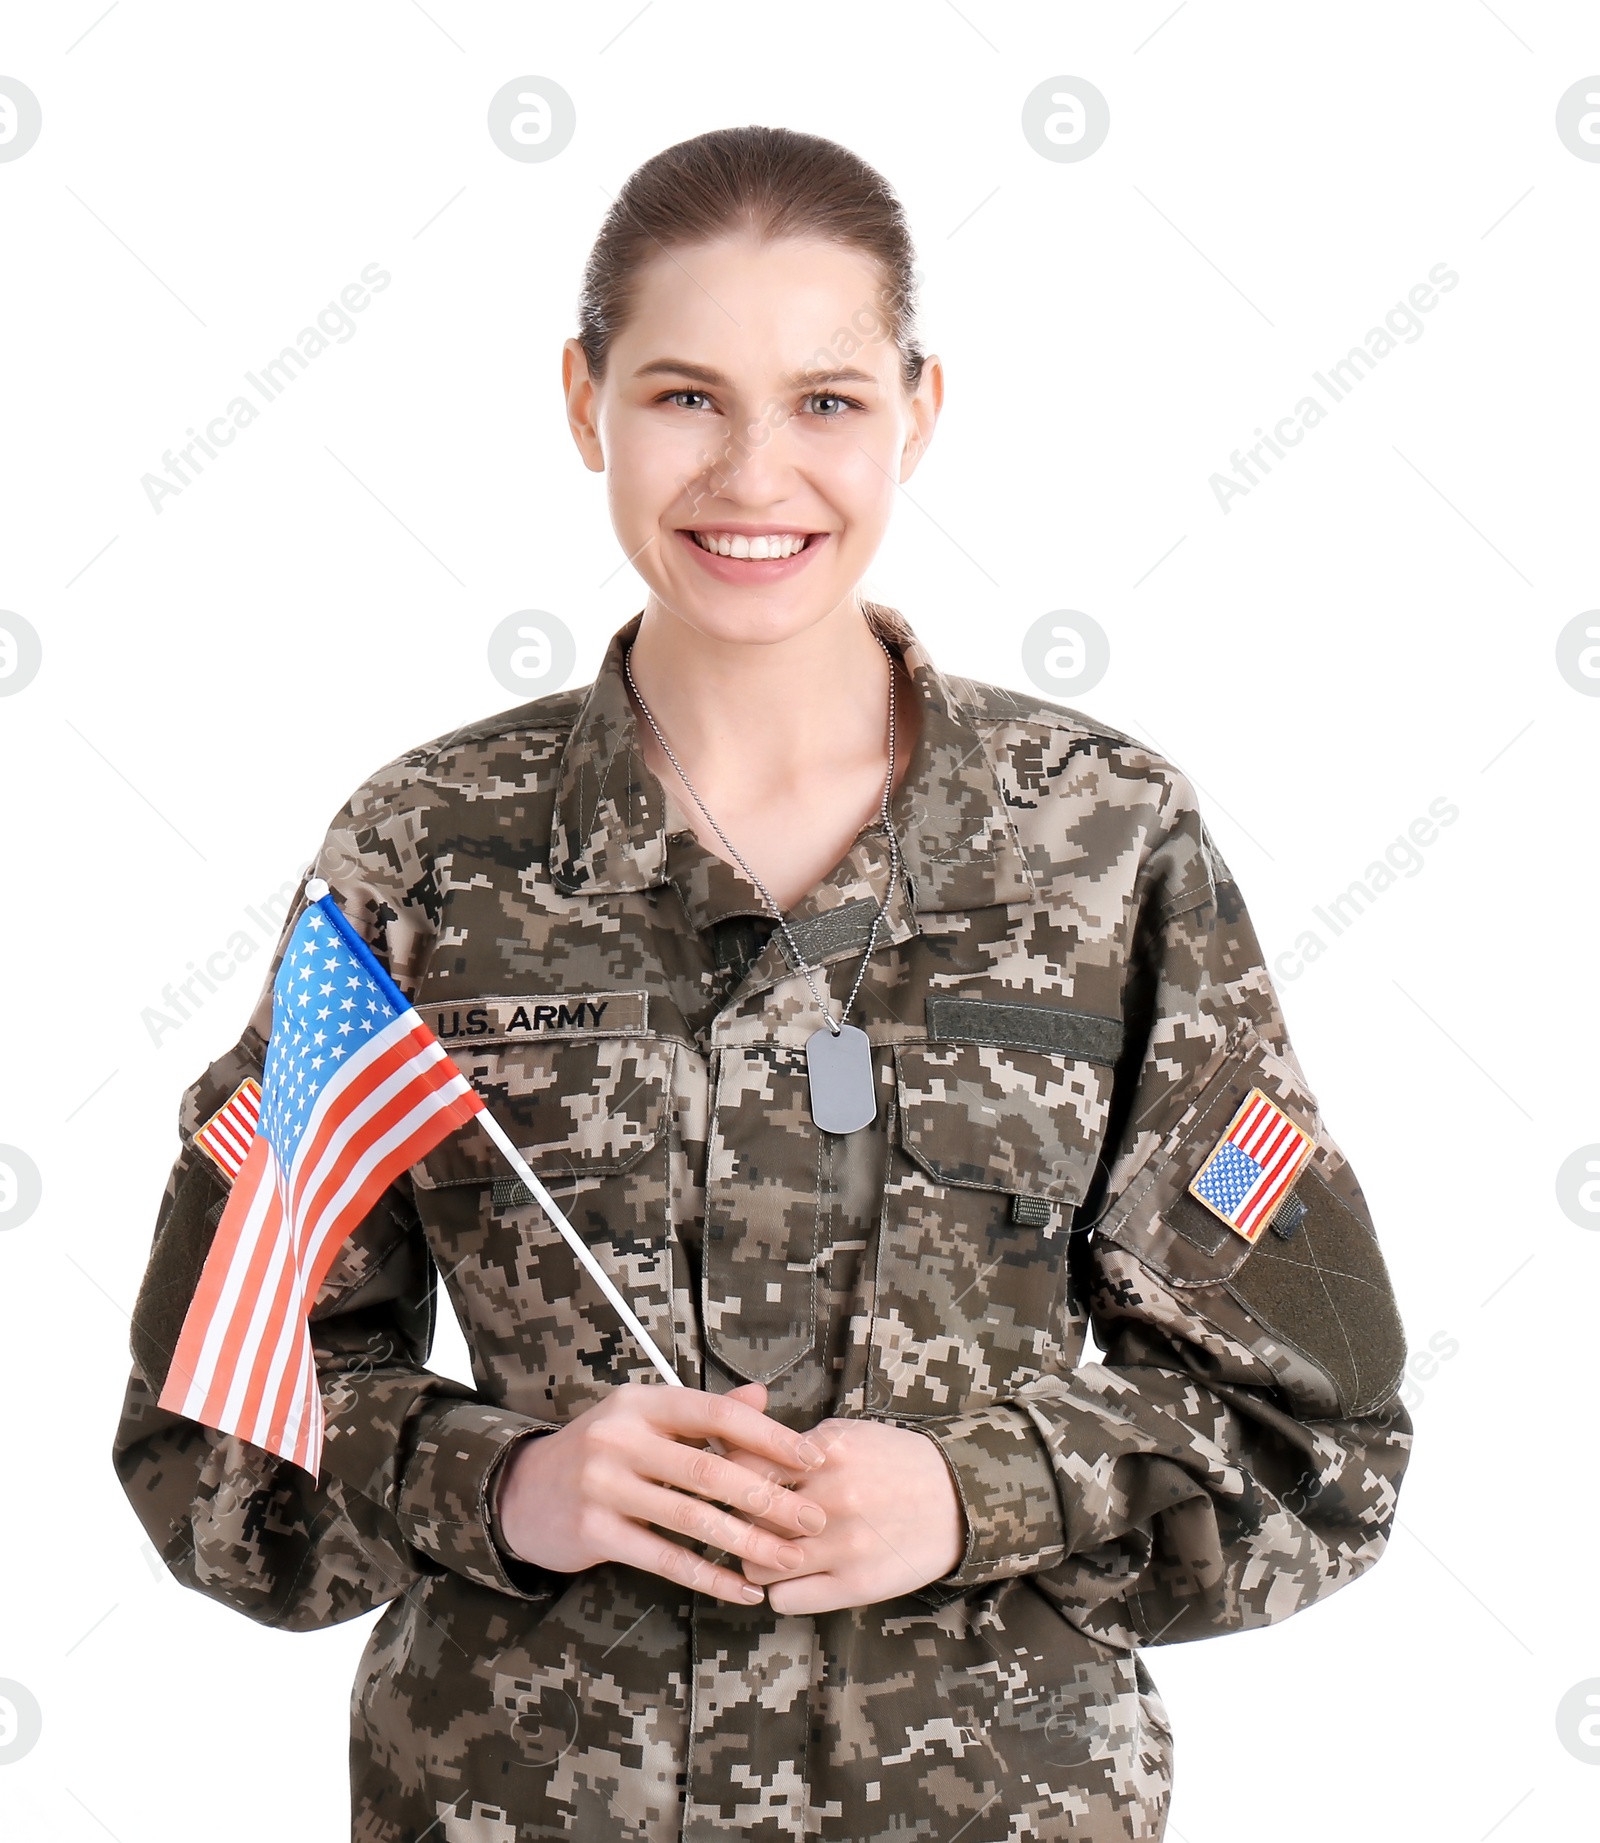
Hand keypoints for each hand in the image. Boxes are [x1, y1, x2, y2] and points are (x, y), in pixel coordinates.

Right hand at [491, 1380, 829, 1605]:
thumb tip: (762, 1395)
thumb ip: (703, 1412)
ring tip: (788, 1559)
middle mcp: (620, 1436)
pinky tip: (741, 1590)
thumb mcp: (645, 1420)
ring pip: (691, 1517)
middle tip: (813, 1520)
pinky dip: (707, 1577)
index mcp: (642, 1402)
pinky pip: (663, 1557)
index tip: (813, 1458)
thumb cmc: (601, 1453)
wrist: (522, 1492)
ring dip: (747, 1542)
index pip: (717, 1412)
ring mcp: (603, 1483)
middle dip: (769, 1497)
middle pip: (709, 1468)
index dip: (769, 1435)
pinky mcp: (593, 1530)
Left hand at [721, 1414, 965, 1613]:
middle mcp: (830, 1496)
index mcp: (825, 1451)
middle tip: (752, 1525)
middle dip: (742, 1522)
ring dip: (759, 1561)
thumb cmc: (894, 1463)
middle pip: (745, 1518)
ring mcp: (842, 1544)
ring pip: (757, 1566)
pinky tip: (797, 1577)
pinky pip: (785, 1599)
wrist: (959, 1499)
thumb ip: (792, 1444)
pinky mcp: (856, 1584)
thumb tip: (734, 1448)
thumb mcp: (845, 1435)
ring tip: (775, 1554)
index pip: (743, 1467)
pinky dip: (783, 1590)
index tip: (738, 1487)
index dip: (732, 1478)